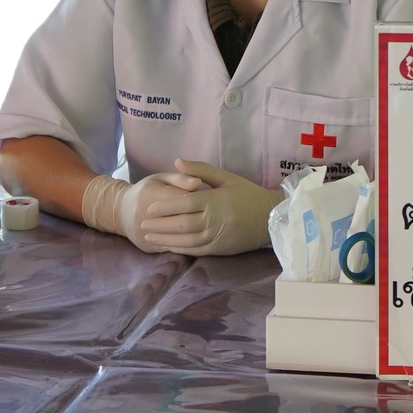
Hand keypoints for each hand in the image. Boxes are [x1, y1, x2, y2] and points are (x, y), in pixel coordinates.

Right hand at [80, 172, 205, 252]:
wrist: (121, 211)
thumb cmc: (147, 190)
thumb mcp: (161, 179)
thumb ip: (180, 179)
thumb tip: (198, 184)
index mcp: (150, 193)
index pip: (182, 200)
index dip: (199, 202)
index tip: (209, 202)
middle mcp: (144, 214)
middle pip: (180, 220)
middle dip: (198, 219)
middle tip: (211, 218)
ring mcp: (144, 233)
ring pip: (176, 237)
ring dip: (193, 235)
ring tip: (204, 229)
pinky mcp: (146, 247)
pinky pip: (171, 248)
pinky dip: (183, 245)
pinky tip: (194, 240)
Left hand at [136, 159, 277, 255]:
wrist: (270, 218)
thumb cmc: (247, 194)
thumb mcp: (227, 177)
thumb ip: (201, 170)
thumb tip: (176, 161)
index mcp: (215, 200)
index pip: (184, 204)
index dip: (164, 207)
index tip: (149, 209)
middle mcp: (214, 220)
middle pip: (181, 223)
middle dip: (159, 225)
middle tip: (142, 224)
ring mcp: (217, 236)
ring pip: (186, 240)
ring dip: (165, 239)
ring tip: (149, 237)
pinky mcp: (219, 249)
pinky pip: (195, 250)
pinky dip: (179, 249)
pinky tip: (167, 246)